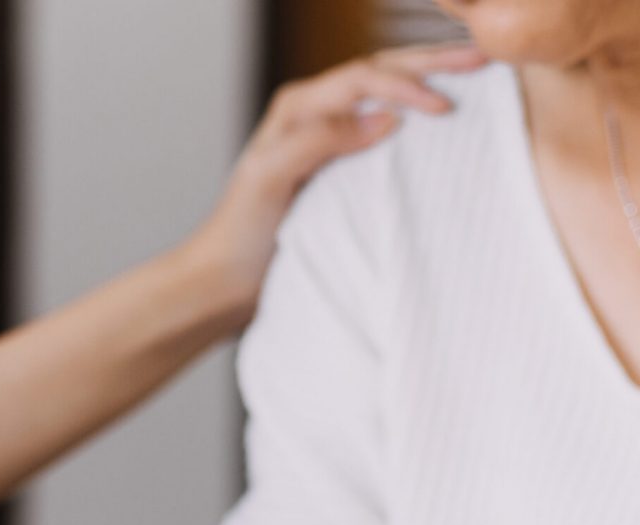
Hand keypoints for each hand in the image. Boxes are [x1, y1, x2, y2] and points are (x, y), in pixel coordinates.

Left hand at [184, 42, 487, 330]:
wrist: (223, 281)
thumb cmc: (239, 234)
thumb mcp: (269, 181)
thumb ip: (316, 142)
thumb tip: (384, 119)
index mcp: (297, 109)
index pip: (362, 78)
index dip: (405, 85)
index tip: (444, 105)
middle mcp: (314, 116)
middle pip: (381, 73)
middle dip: (431, 64)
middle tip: (484, 61)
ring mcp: (329, 142)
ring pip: (387, 99)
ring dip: (429, 84)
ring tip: (478, 79)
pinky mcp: (341, 172)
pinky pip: (386, 135)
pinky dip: (417, 124)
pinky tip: (448, 127)